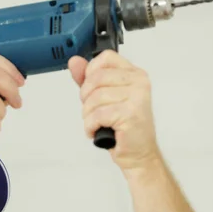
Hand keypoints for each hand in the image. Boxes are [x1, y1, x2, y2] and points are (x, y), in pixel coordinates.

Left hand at [68, 50, 159, 170]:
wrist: (139, 153)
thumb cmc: (123, 127)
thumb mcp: (104, 98)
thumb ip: (88, 79)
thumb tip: (74, 62)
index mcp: (134, 74)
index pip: (106, 58)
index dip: (90, 73)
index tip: (91, 89)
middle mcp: (139, 83)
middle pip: (96, 78)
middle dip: (86, 98)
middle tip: (93, 111)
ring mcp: (136, 97)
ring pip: (94, 97)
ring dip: (88, 115)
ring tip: (97, 123)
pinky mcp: (130, 114)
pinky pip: (97, 115)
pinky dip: (91, 126)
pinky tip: (97, 130)